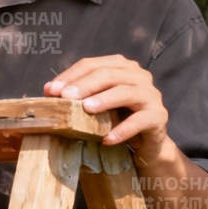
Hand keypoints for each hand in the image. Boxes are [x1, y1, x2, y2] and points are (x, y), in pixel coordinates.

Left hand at [44, 55, 173, 160]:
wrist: (146, 144)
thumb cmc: (116, 120)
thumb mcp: (96, 104)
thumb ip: (78, 95)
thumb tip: (48, 90)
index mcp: (122, 67)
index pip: (93, 64)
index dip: (71, 75)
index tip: (50, 90)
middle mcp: (139, 76)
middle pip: (110, 74)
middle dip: (85, 85)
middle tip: (65, 98)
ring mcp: (151, 95)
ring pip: (127, 92)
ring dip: (105, 100)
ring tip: (86, 109)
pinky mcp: (159, 116)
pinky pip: (140, 120)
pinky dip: (123, 130)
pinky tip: (107, 139)